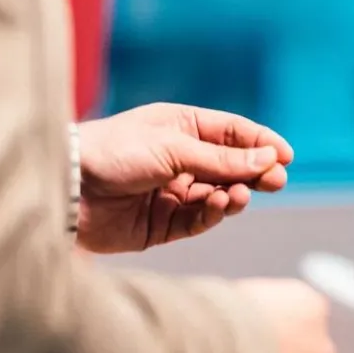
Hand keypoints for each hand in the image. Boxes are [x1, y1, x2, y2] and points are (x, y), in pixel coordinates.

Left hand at [75, 103, 292, 253]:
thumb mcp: (174, 148)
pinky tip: (220, 206)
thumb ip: (222, 159)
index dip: (261, 143)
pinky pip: (198, 220)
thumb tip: (269, 159)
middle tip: (276, 181)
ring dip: (235, 194)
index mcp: (181, 127)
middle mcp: (179, 159)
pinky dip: (213, 214)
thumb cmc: (114, 152)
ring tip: (239, 195)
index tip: (286, 156)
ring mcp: (171, 192)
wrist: (67, 190)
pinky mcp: (161, 224)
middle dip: (255, 173)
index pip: (232, 133)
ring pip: (219, 195)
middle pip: (231, 167)